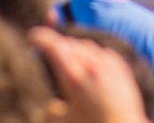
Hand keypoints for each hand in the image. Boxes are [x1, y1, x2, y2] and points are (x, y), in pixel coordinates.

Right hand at [28, 27, 148, 122]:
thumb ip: (50, 109)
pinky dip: (93, 57)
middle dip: (56, 46)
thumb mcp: (62, 121)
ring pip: (86, 46)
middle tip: (49, 54)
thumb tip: (52, 103)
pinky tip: (91, 69)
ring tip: (71, 64)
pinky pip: (103, 53)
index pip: (52, 45)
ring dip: (75, 50)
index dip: (39, 38)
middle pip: (68, 43)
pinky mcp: (120, 68)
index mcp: (73, 76)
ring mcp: (108, 65)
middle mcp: (91, 66)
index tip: (32, 39)